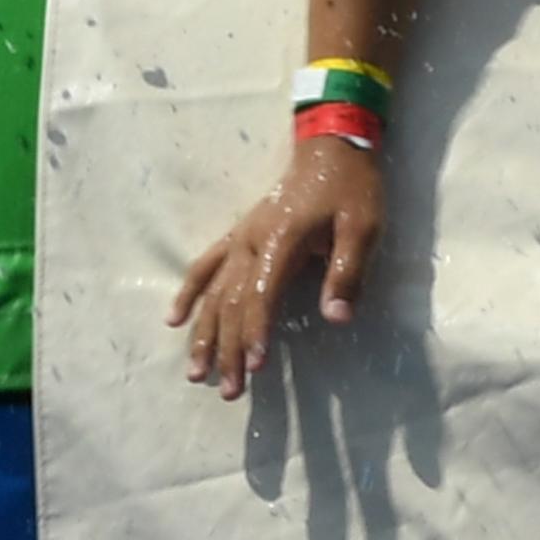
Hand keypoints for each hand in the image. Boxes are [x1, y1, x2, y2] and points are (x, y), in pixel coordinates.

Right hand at [167, 138, 390, 399]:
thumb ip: (348, 273)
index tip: (255, 367)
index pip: (260, 295)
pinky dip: (189, 293)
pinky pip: (205, 267)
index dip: (255, 332)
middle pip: (231, 303)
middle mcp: (250, 243)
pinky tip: (175, 321)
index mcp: (280, 241)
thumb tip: (337, 319)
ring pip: (213, 293)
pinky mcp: (239, 237)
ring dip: (204, 334)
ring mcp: (240, 240)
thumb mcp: (363, 228)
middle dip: (228, 349)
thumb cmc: (352, 189)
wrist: (332, 148)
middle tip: (229, 391)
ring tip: (197, 374)